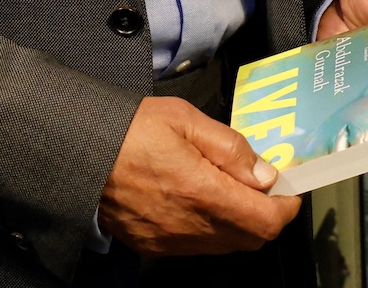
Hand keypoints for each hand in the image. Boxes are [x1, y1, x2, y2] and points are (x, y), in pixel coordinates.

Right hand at [96, 96, 301, 257]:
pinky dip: (210, 229)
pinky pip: (196, 247)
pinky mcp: (153, 245)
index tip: (288, 188)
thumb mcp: (186, 120)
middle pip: (251, 239)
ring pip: (224, 246)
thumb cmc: (130, 130)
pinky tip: (200, 201)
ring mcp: (170, 241)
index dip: (287, 207)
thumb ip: (230, 148)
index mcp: (202, 193)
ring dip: (239, 223)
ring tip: (230, 189)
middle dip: (266, 216)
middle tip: (262, 185)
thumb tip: (264, 174)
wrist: (79, 153)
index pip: (266, 221)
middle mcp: (189, 226)